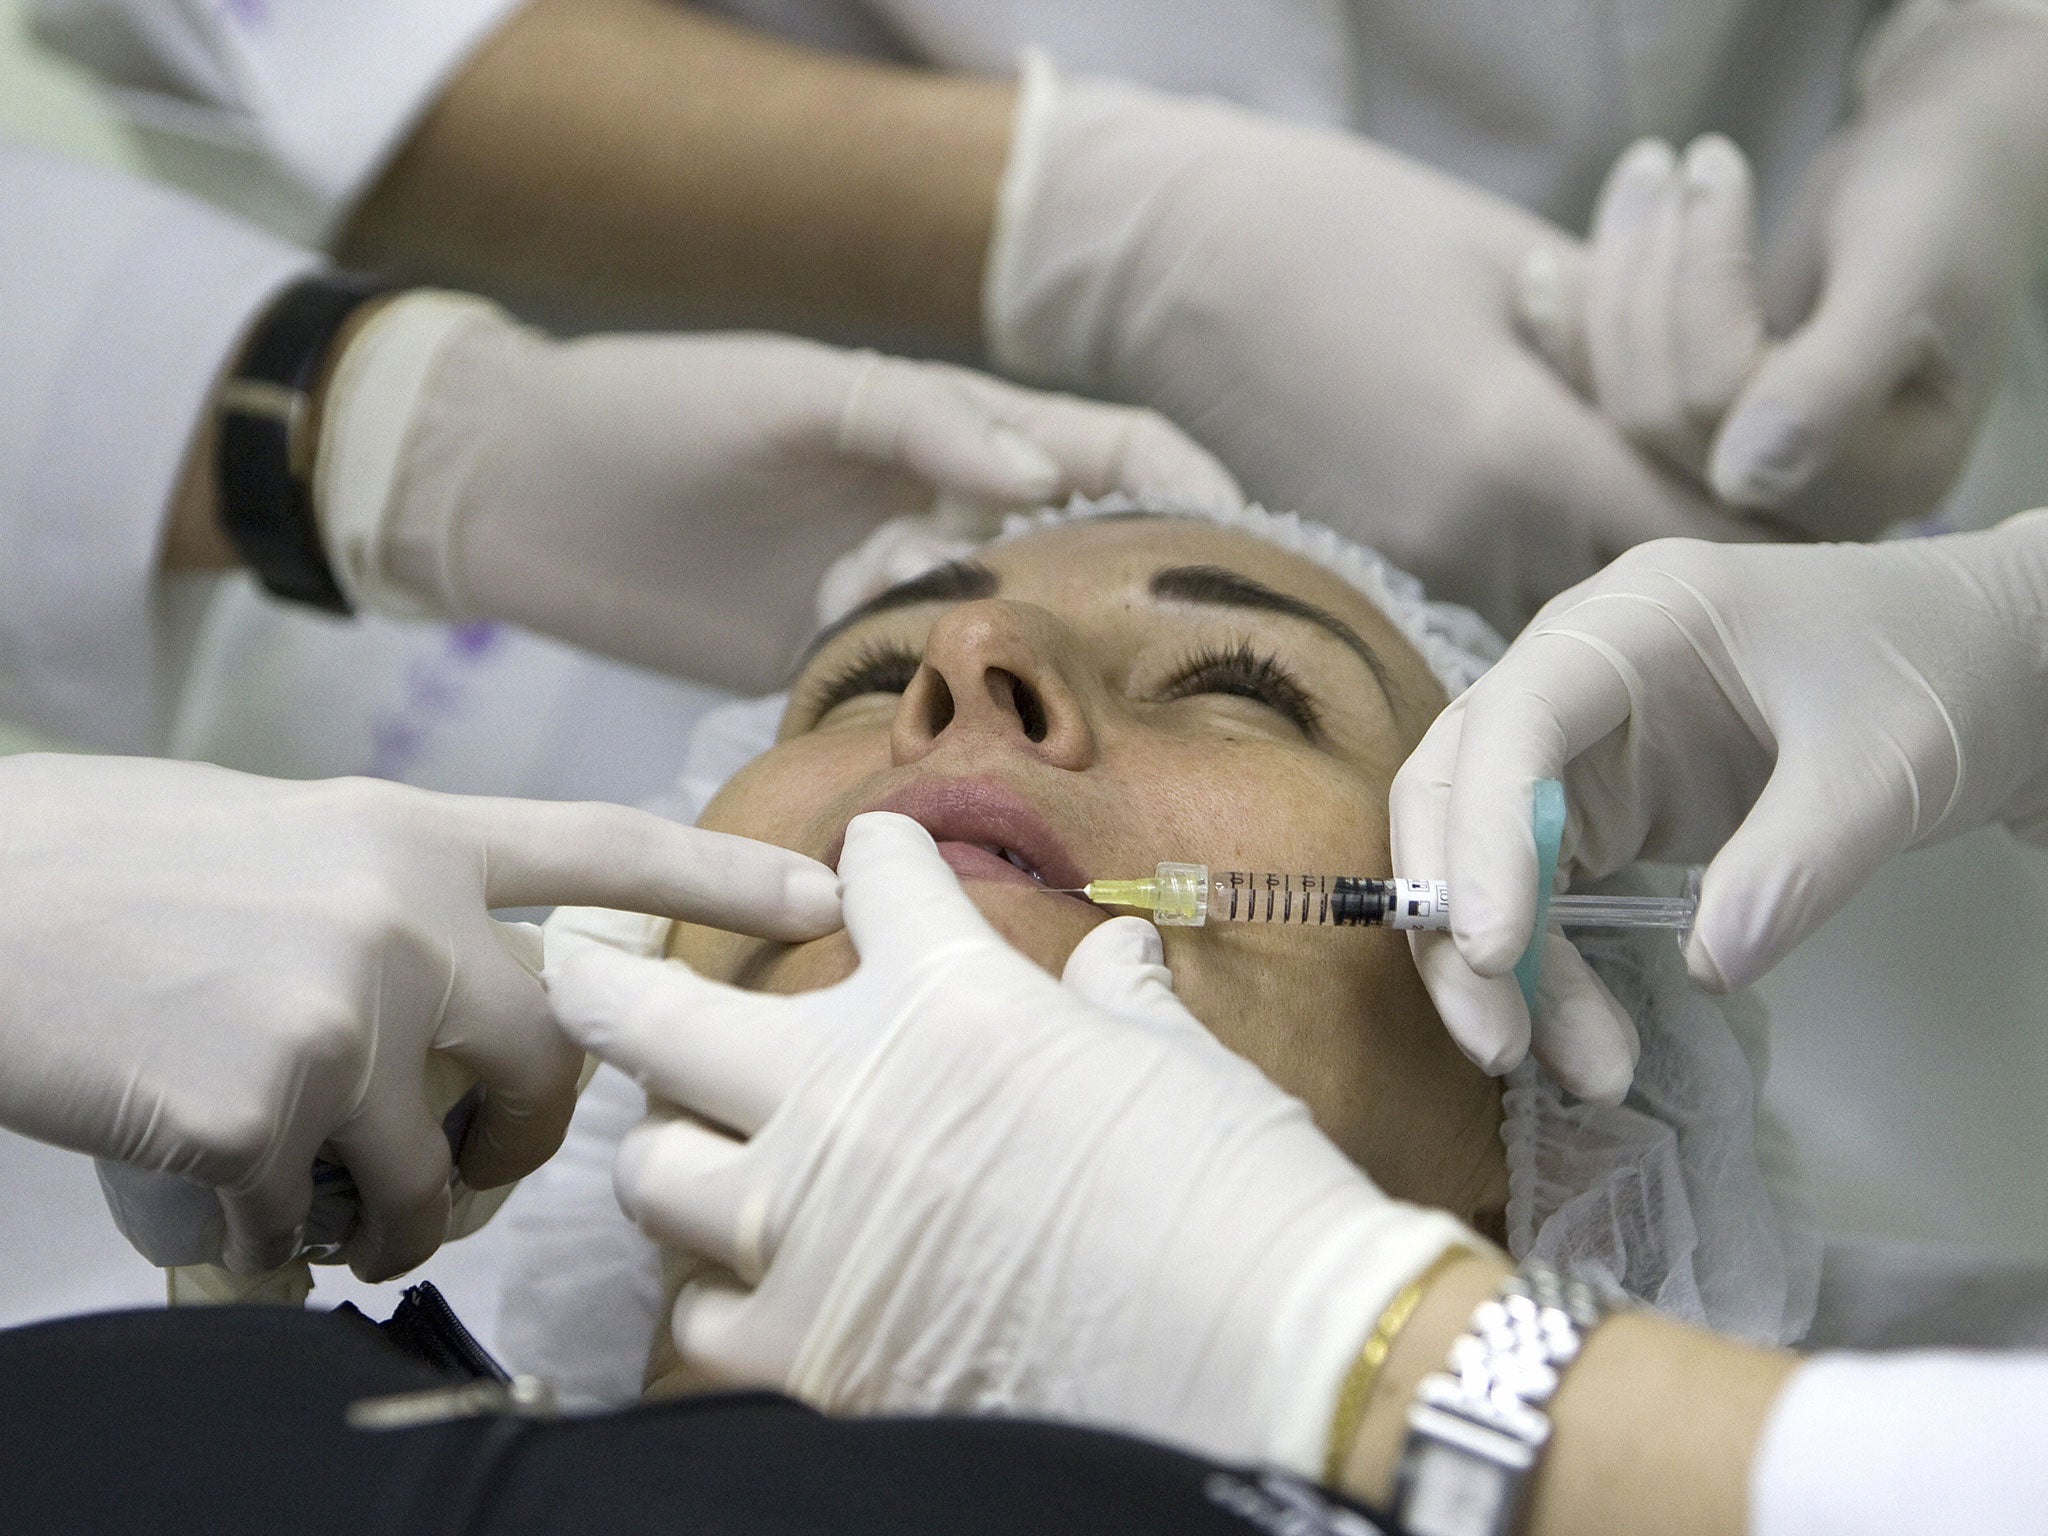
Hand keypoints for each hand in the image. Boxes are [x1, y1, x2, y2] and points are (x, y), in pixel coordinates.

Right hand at [0, 754, 837, 1279]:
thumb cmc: (94, 872)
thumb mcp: (272, 840)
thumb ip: (389, 902)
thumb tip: (457, 998)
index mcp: (405, 832)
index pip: (602, 849)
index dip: (721, 878)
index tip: (826, 896)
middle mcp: (400, 915)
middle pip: (550, 1057)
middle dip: (523, 1142)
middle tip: (470, 1180)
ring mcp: (338, 1012)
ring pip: (429, 1170)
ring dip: (388, 1221)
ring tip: (328, 1224)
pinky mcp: (259, 1109)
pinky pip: (304, 1225)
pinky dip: (268, 1240)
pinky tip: (213, 1205)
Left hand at [316, 301, 1239, 692]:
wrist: (516, 490)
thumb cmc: (656, 408)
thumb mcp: (792, 391)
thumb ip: (919, 423)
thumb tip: (1040, 473)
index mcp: (944, 422)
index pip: (1107, 448)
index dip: (1188, 491)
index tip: (1249, 554)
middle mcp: (939, 507)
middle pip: (1077, 553)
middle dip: (1124, 603)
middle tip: (1157, 680)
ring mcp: (893, 591)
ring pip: (1004, 637)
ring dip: (1012, 667)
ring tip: (1002, 702)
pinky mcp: (837, 663)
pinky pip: (921, 695)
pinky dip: (939, 717)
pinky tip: (939, 747)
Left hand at [547, 811, 1468, 1471]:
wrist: (1257, 1351)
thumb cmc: (1229, 1179)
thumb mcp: (1178, 1057)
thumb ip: (1120, 995)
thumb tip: (1119, 948)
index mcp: (944, 992)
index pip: (873, 877)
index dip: (873, 857)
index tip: (866, 856)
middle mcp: (841, 1090)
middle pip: (656, 1017)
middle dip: (605, 985)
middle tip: (576, 969)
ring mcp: (807, 1223)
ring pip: (649, 1171)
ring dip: (663, 1153)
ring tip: (685, 1150)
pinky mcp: (804, 1348)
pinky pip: (697, 1314)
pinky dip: (711, 1294)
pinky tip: (742, 1287)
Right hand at [984, 54, 1762, 631]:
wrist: (1158, 262)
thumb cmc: (1331, 224)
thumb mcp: (1514, 258)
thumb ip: (1630, 355)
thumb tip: (1715, 409)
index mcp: (1512, 451)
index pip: (1697, 531)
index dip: (1758, 514)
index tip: (1783, 477)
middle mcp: (1460, 542)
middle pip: (1632, 589)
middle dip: (1688, 541)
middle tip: (1716, 478)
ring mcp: (1399, 569)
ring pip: (1555, 601)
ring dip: (1600, 556)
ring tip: (1613, 478)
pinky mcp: (1357, 569)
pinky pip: (1480, 592)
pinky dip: (1523, 557)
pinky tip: (1522, 490)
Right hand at [1388, 513, 2047, 1093]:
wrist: (1987, 664)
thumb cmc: (1935, 672)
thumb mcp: (1888, 764)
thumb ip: (1797, 862)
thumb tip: (1708, 970)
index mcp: (1633, 622)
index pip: (1513, 721)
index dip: (1483, 832)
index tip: (1493, 950)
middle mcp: (1574, 675)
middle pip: (1452, 787)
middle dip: (1454, 916)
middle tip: (1500, 1041)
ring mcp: (1579, 743)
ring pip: (1477, 853)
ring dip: (1502, 968)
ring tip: (1583, 1071)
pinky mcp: (1599, 805)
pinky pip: (1535, 890)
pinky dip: (1548, 969)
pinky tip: (1584, 1039)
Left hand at [1531, 6, 2047, 538]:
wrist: (1946, 170)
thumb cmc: (1946, 198)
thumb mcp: (1903, 273)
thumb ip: (1834, 381)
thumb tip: (1742, 482)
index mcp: (1887, 478)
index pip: (1732, 409)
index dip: (1701, 286)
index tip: (1713, 161)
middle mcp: (1813, 500)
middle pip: (1666, 415)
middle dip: (1650, 277)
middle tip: (1665, 160)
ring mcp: (1753, 476)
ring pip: (1629, 406)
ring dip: (1616, 283)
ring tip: (1647, 171)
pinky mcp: (1706, 441)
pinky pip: (1614, 407)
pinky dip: (1577, 333)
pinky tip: (1544, 271)